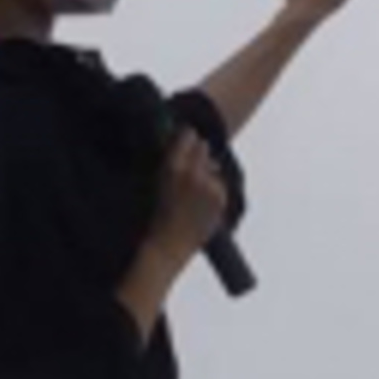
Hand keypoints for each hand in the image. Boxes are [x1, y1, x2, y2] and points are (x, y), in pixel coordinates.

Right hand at [156, 132, 230, 260]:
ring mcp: (209, 185)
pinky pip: (220, 183)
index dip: (186, 138)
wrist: (169, 244)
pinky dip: (213, 188)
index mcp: (172, 166)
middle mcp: (193, 173)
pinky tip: (201, 202)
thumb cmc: (158, 214)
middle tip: (191, 165)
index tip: (185, 140)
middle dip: (198, 152)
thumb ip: (173, 159)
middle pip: (204, 146)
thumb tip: (189, 139)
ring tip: (194, 190)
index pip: (188, 135)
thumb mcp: (157, 181)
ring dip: (207, 171)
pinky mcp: (220, 197)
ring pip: (213, 165)